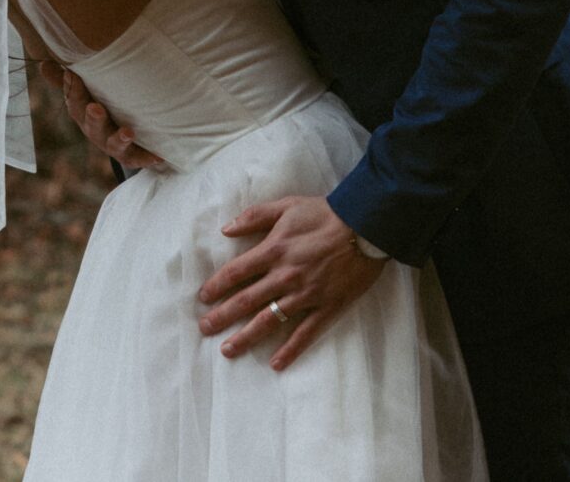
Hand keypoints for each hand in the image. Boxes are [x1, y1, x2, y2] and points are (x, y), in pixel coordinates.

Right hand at [37, 61, 162, 169]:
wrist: (126, 141)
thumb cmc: (103, 109)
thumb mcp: (86, 93)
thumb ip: (69, 80)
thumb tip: (43, 62)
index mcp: (83, 114)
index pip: (74, 102)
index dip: (72, 90)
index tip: (73, 75)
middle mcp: (95, 131)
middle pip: (91, 125)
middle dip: (93, 117)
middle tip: (95, 107)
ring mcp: (112, 145)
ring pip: (113, 144)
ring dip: (119, 139)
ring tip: (128, 132)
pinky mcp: (131, 156)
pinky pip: (138, 159)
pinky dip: (146, 157)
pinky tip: (158, 156)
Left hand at [196, 195, 386, 369]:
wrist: (366, 226)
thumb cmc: (324, 214)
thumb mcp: (286, 206)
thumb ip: (254, 217)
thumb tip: (226, 229)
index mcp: (273, 250)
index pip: (236, 273)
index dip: (216, 286)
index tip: (203, 298)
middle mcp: (285, 276)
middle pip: (246, 300)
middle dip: (222, 316)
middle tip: (205, 329)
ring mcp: (306, 294)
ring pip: (270, 320)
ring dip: (246, 337)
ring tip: (228, 350)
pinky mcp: (328, 307)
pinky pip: (306, 333)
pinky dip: (291, 350)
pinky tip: (276, 364)